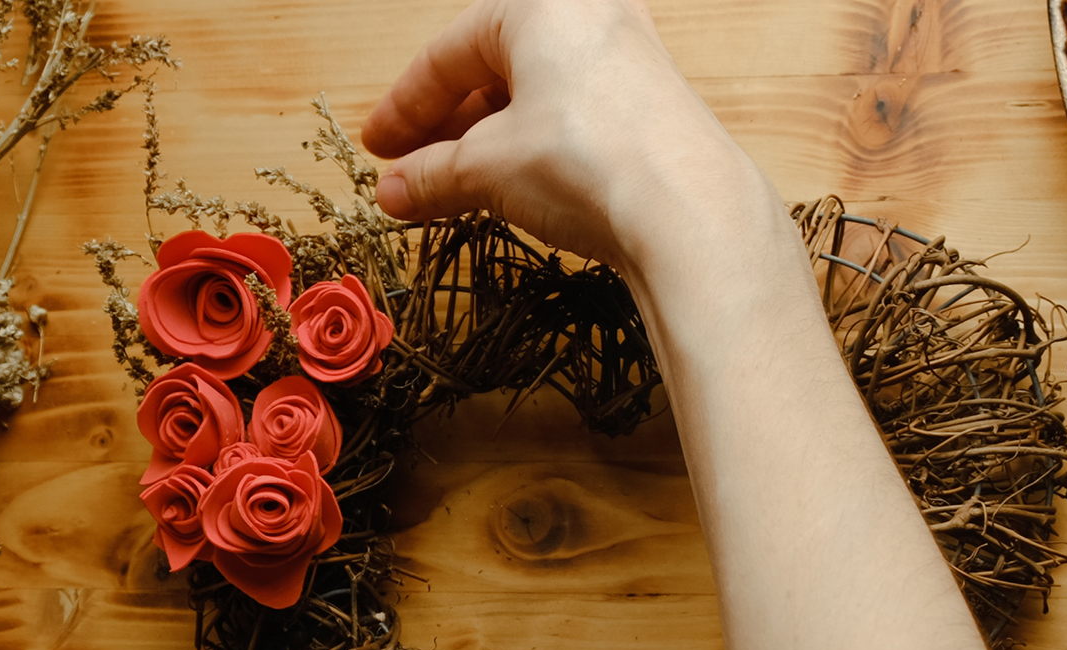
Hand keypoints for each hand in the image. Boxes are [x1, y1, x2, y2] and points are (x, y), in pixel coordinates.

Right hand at [361, 0, 767, 269]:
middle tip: (410, 175)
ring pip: (534, 97)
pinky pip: (573, 117)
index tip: (379, 150)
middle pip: (492, 71)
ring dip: (487, 145)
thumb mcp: (488, 168)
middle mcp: (589, 15)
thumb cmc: (590, 160)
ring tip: (454, 192)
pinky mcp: (650, 104)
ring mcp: (627, 57)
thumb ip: (431, 176)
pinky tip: (513, 190)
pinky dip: (533, 150)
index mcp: (538, 2)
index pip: (446, 54)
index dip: (403, 109)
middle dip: (445, 130)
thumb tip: (393, 192)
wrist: (688, 211)